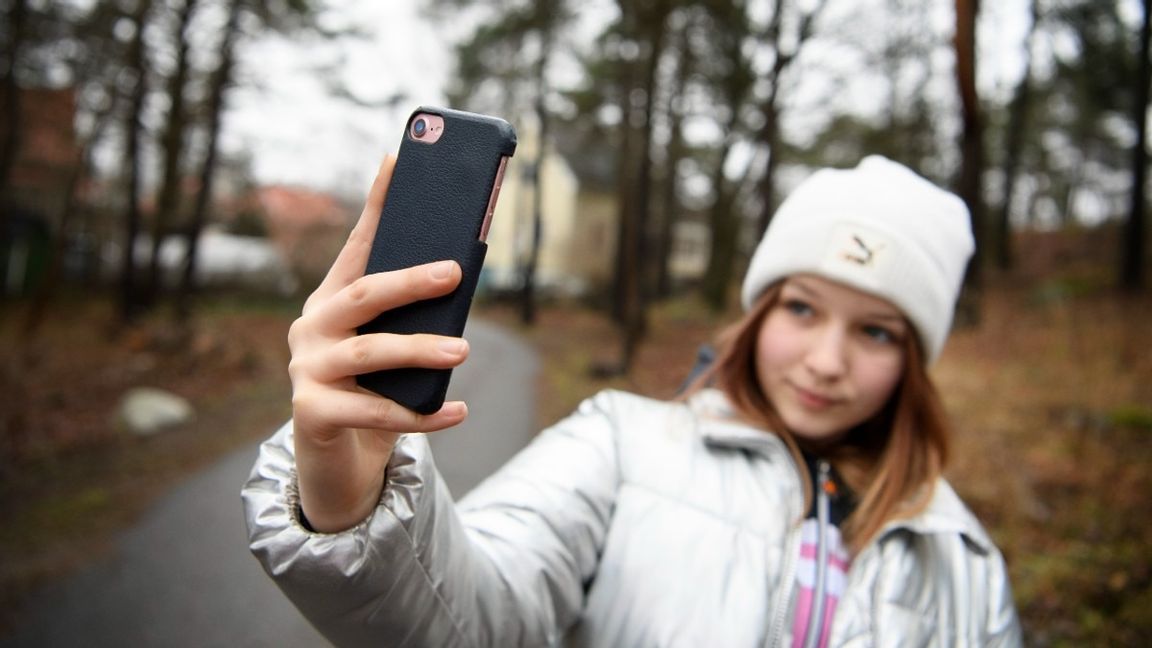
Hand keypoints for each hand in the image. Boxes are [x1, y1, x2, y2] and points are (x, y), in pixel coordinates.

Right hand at [286, 155, 470, 531]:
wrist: (335, 459)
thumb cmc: (370, 391)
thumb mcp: (389, 347)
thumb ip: (410, 317)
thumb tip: (460, 271)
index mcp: (331, 300)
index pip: (357, 246)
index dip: (378, 205)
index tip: (398, 161)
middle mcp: (311, 328)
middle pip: (362, 295)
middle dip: (410, 281)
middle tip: (456, 273)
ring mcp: (306, 370)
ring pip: (368, 354)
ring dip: (419, 349)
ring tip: (463, 349)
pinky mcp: (312, 414)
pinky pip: (374, 413)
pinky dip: (422, 415)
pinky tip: (457, 410)